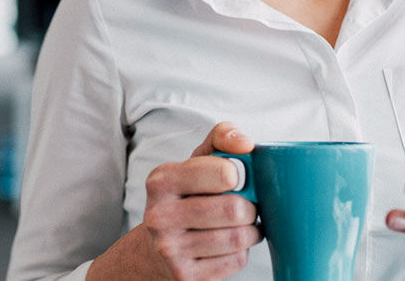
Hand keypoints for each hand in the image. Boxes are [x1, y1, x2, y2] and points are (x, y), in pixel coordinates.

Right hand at [88, 122, 261, 279]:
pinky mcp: (185, 276)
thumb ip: (221, 138)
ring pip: (238, 237)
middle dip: (249, 206)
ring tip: (239, 224)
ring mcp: (170, 249)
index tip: (236, 179)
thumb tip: (246, 143)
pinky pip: (235, 260)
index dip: (240, 176)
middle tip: (244, 205)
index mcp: (162, 180)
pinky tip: (227, 244)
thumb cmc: (185, 197)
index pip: (225, 173)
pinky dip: (241, 251)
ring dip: (249, 230)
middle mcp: (160, 215)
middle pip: (234, 208)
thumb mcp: (196, 161)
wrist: (154, 249)